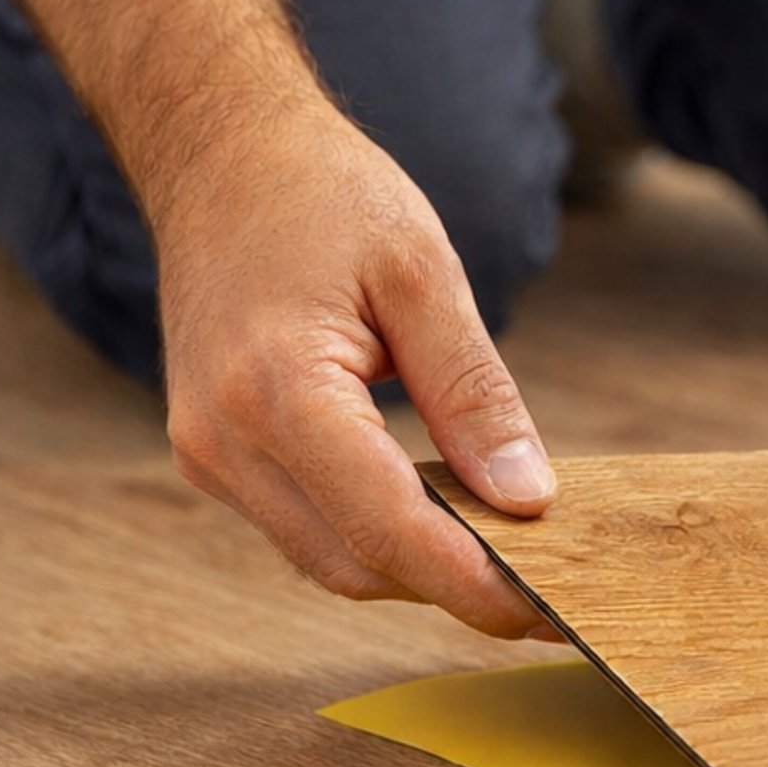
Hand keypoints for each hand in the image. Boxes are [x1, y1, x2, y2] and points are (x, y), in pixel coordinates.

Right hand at [159, 108, 558, 638]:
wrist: (221, 155)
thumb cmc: (322, 195)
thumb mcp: (424, 273)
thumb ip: (476, 392)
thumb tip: (529, 497)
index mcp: (276, 392)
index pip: (388, 530)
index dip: (476, 583)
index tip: (556, 611)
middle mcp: (225, 442)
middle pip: (357, 566)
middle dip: (457, 590)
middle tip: (557, 590)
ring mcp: (210, 456)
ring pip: (330, 560)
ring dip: (420, 568)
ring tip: (515, 556)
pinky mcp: (217, 455)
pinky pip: (308, 527)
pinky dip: (379, 535)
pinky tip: (446, 514)